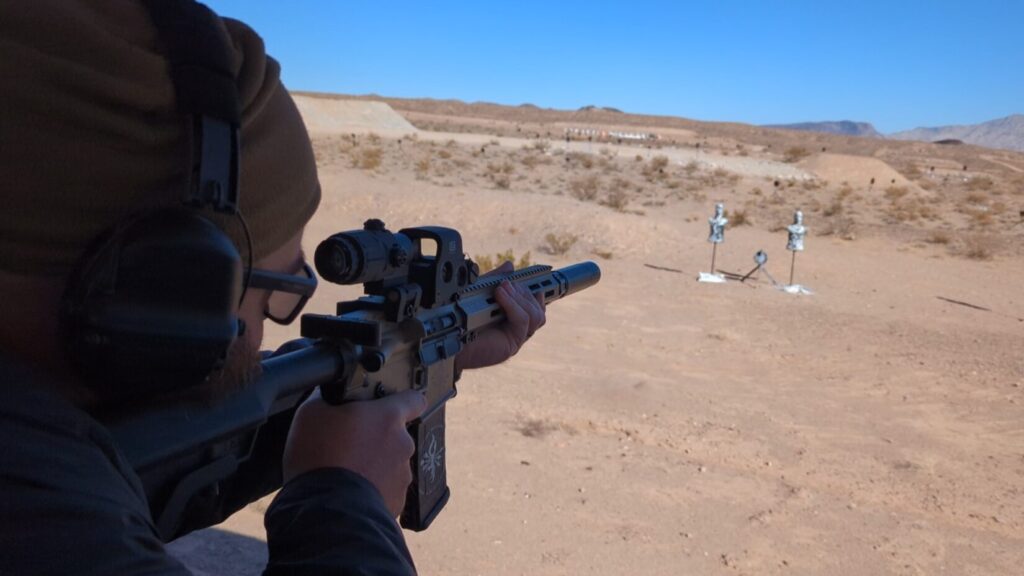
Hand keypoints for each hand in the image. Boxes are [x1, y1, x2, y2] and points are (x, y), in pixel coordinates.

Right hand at [282, 389, 426, 516]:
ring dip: (375, 465)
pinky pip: (386, 489)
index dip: (403, 401)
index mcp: (388, 417)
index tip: (389, 407)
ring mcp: (402, 475)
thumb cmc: (318, 457)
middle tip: (349, 446)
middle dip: (376, 438)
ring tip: (346, 473)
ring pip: (391, 464)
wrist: (325, 510)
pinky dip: (373, 489)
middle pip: (396, 435)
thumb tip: (328, 394)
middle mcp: (403, 443)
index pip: (414, 399)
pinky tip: (350, 492)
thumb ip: (328, 399)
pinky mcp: (397, 501)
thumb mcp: (311, 413)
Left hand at [456, 261, 545, 370]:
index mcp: (513, 317)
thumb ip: (496, 280)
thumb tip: (509, 266)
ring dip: (520, 297)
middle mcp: (518, 329)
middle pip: (537, 309)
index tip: (536, 277)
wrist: (450, 340)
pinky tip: (500, 296)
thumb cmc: (462, 320)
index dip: (537, 292)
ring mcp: (517, 337)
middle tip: (506, 282)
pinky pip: (523, 321)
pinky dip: (513, 306)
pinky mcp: (512, 344)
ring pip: (536, 315)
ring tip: (501, 288)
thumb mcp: (481, 293)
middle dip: (523, 291)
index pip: (536, 305)